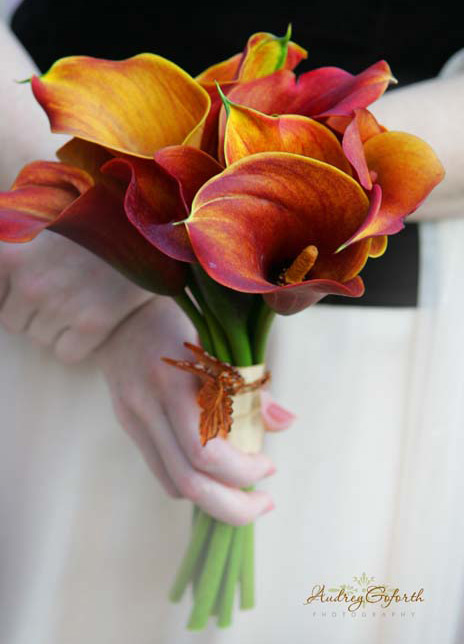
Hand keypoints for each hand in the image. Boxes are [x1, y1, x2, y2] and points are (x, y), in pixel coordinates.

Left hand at [0, 231, 152, 362]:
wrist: (143, 228)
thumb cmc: (89, 219)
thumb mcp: (39, 216)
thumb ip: (12, 243)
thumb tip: (5, 268)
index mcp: (9, 254)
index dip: (11, 294)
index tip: (32, 283)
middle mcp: (30, 283)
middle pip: (14, 322)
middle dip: (33, 313)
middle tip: (61, 291)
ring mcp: (61, 306)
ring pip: (41, 339)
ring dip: (57, 327)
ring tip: (80, 299)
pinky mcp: (92, 324)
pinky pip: (67, 353)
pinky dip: (79, 343)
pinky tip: (94, 317)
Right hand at [96, 295, 293, 524]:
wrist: (119, 312)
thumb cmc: (178, 319)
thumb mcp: (217, 341)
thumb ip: (248, 385)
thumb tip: (285, 423)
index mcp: (173, 382)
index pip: (205, 452)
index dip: (242, 470)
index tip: (269, 465)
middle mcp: (147, 407)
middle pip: (188, 482)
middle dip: (233, 507)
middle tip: (265, 503)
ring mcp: (133, 419)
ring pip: (173, 483)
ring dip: (215, 500)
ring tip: (245, 490)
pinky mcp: (128, 425)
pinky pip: (162, 470)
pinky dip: (194, 480)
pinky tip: (215, 468)